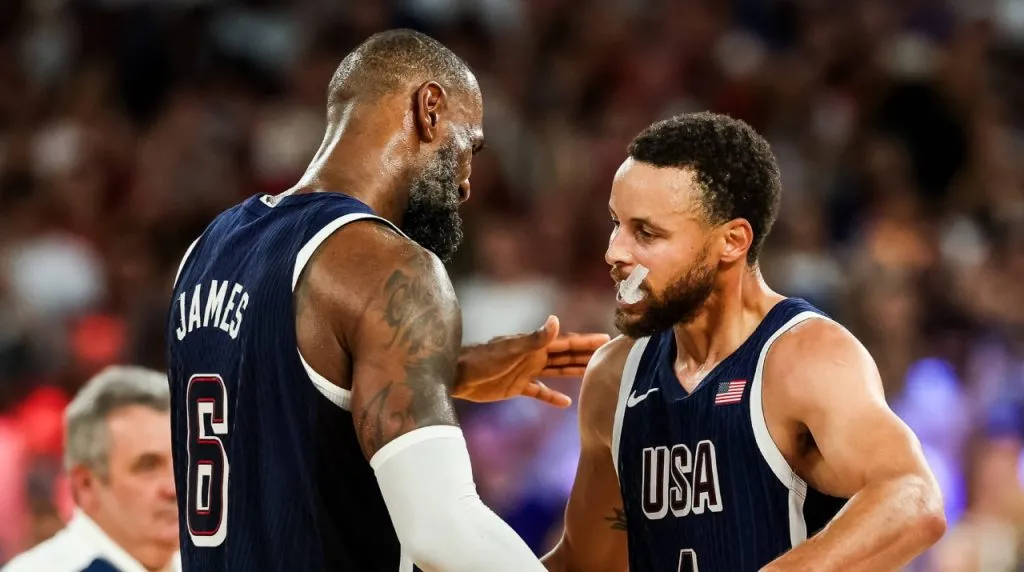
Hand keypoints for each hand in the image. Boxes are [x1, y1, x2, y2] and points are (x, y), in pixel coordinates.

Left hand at [453, 315, 609, 407]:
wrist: (458, 375)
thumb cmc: (482, 360)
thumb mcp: (511, 349)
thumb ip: (535, 338)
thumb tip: (555, 320)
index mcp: (534, 345)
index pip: (566, 342)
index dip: (586, 341)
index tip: (606, 339)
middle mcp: (534, 356)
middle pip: (566, 355)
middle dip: (586, 354)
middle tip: (609, 355)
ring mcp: (526, 371)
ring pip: (557, 370)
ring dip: (574, 371)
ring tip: (595, 374)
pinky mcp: (517, 387)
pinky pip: (540, 391)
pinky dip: (552, 397)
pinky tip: (566, 403)